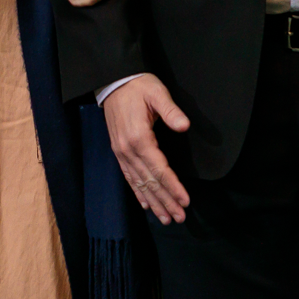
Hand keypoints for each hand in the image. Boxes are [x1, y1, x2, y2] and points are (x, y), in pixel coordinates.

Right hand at [102, 74, 191, 222]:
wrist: (113, 81)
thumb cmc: (138, 86)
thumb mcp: (157, 92)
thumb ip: (171, 111)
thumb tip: (184, 126)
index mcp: (139, 137)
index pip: (159, 169)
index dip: (173, 186)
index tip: (185, 201)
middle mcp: (128, 150)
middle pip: (150, 181)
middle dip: (165, 201)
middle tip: (180, 217)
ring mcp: (121, 152)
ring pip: (139, 183)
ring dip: (153, 202)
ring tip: (166, 217)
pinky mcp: (119, 151)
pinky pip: (129, 177)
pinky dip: (137, 192)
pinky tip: (145, 204)